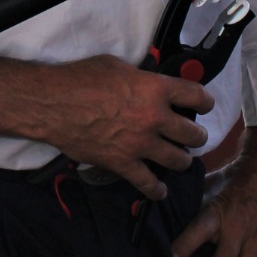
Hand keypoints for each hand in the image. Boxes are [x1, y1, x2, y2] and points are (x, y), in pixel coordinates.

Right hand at [0, 54, 212, 198]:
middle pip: (193, 134)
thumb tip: (150, 82)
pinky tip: (159, 190)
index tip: (203, 105)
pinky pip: (148, 183)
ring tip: (178, 157)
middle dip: (195, 135)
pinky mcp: (124, 164)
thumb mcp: (116, 66)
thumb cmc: (79, 79)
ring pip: (179, 160)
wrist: (52, 104)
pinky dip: (156, 190)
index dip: (204, 101)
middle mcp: (154, 118)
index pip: (196, 96)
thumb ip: (141, 77)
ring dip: (181, 160)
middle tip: (190, 134)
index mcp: (155, 89)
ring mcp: (140, 144)